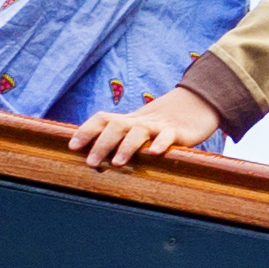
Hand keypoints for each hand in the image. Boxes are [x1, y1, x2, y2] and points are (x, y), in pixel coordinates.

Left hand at [70, 83, 225, 176]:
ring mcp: (158, 125)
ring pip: (139, 131)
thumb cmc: (161, 124)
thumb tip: (94, 160)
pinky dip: (161, 142)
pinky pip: (168, 135)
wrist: (196, 105)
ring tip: (117, 163)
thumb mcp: (138, 128)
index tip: (72, 147)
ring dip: (126, 146)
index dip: (85, 131)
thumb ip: (120, 140)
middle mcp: (139, 121)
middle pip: (116, 126)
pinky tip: (155, 152)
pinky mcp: (179, 132)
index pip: (102, 119)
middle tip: (91, 163)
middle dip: (101, 144)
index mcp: (127, 120)